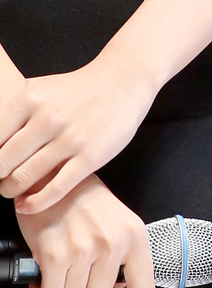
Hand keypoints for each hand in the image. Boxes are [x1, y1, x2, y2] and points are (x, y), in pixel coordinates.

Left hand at [0, 60, 156, 213]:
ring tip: (11, 191)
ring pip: (25, 178)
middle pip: (3, 163)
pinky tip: (27, 205)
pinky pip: (55, 188)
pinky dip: (35, 203)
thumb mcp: (38, 89)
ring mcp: (70, 139)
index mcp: (29, 99)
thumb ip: (13, 113)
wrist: (122, 82)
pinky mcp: (90, 157)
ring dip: (11, 191)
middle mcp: (47, 119)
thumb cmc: (78, 89)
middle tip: (0, 180)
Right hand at [16, 175, 154, 287]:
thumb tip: (121, 287)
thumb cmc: (82, 198)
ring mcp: (84, 250)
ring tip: (62, 267)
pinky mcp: (55, 255)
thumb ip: (124, 252)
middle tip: (78, 271)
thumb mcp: (118, 220)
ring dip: (64, 287)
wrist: (51, 177)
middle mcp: (113, 244)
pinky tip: (45, 274)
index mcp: (134, 235)